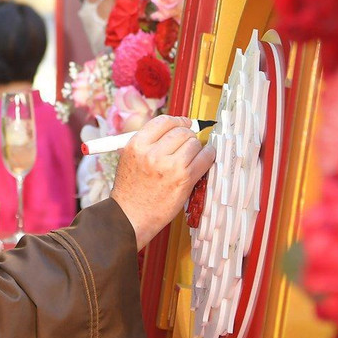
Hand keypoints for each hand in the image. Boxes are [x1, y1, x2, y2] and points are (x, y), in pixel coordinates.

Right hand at [110, 115, 215, 249]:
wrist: (130, 217)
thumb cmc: (130, 190)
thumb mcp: (129, 158)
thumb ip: (148, 142)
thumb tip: (174, 128)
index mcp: (137, 145)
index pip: (164, 121)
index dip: (178, 121)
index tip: (184, 124)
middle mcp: (152, 153)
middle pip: (181, 131)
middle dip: (187, 136)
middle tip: (188, 144)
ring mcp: (169, 166)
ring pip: (194, 143)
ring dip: (197, 148)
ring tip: (192, 156)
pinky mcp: (183, 179)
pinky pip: (205, 158)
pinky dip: (208, 156)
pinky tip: (205, 158)